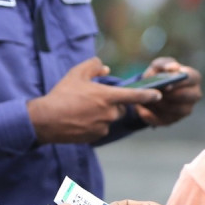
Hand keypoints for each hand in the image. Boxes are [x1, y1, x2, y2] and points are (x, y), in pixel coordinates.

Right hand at [27, 57, 162, 143]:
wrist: (46, 120)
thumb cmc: (62, 95)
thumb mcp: (76, 74)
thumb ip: (94, 66)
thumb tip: (105, 68)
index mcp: (107, 97)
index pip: (134, 96)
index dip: (148, 95)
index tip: (158, 95)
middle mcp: (108, 113)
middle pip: (120, 108)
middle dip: (113, 103)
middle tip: (95, 99)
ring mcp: (103, 127)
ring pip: (110, 119)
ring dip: (103, 114)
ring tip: (83, 110)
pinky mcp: (95, 137)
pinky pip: (101, 128)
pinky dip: (95, 124)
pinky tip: (79, 119)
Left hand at [135, 57, 201, 126]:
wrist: (150, 88)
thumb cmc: (158, 73)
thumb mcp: (159, 65)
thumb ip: (165, 63)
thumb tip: (173, 68)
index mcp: (193, 78)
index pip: (192, 79)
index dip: (179, 83)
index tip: (167, 85)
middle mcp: (194, 95)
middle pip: (185, 97)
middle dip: (169, 96)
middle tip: (155, 93)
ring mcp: (185, 110)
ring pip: (173, 110)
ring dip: (158, 104)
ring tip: (146, 99)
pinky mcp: (173, 120)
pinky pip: (162, 120)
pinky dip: (150, 115)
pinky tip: (141, 109)